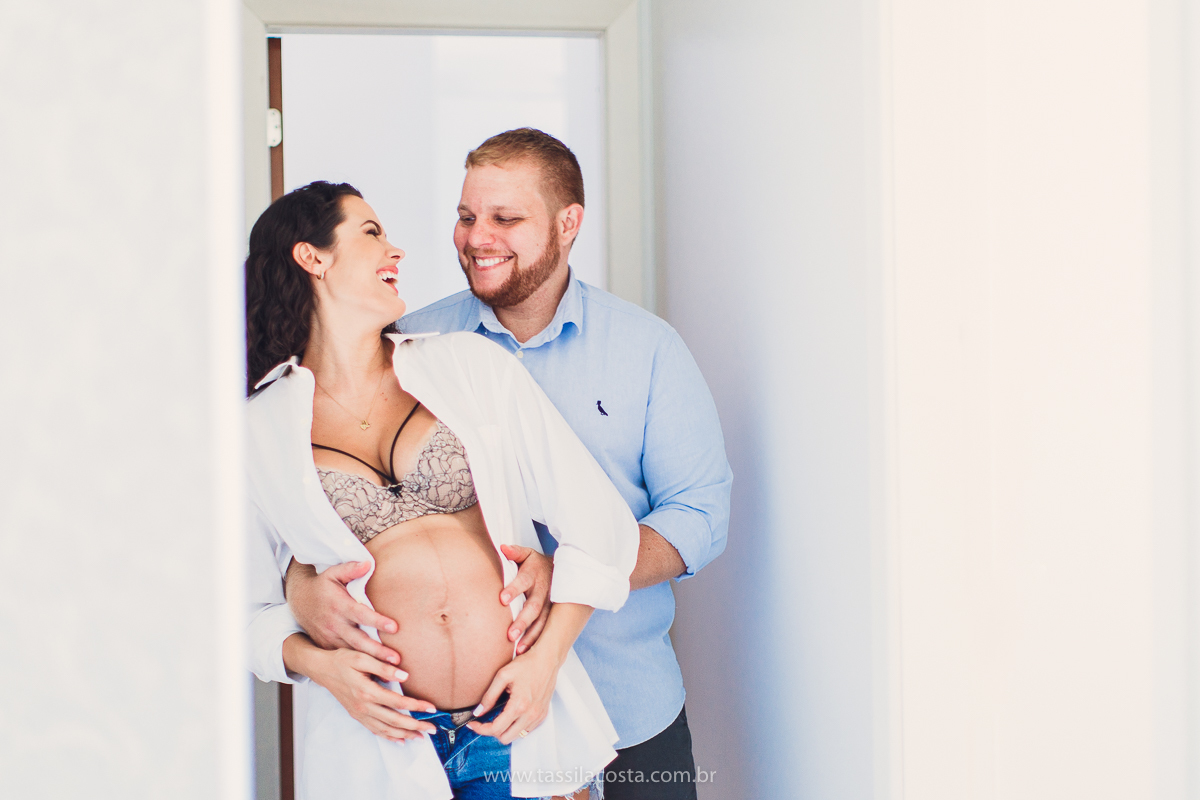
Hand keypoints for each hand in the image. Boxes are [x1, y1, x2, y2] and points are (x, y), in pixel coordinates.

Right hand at [286, 560, 400, 664]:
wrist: (299, 600)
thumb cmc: (322, 585)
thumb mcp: (333, 573)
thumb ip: (351, 568)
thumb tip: (368, 563)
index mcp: (339, 605)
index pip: (361, 614)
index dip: (377, 621)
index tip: (395, 627)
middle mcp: (334, 623)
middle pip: (358, 640)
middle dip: (377, 651)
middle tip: (396, 660)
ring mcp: (329, 637)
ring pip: (352, 652)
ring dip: (370, 663)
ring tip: (390, 671)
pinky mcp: (326, 645)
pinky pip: (343, 657)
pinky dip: (357, 667)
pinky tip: (374, 674)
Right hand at [298, 641, 438, 742]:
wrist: (322, 670)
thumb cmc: (342, 660)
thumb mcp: (362, 657)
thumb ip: (383, 666)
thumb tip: (405, 675)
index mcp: (366, 691)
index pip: (397, 702)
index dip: (416, 706)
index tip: (432, 708)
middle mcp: (363, 706)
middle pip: (394, 720)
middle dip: (415, 726)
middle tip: (433, 728)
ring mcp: (360, 713)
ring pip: (385, 729)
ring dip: (405, 734)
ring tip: (421, 737)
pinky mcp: (357, 715)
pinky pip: (375, 730)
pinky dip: (389, 737)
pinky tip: (400, 740)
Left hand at [466, 648, 558, 744]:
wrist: (548, 659)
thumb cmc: (527, 664)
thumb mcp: (503, 676)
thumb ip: (489, 696)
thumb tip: (478, 712)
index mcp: (519, 705)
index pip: (496, 729)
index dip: (481, 729)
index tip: (473, 724)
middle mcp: (530, 715)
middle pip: (505, 738)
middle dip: (492, 731)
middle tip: (485, 720)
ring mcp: (538, 716)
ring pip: (516, 736)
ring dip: (505, 729)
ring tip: (499, 715)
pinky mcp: (543, 714)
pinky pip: (526, 730)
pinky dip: (516, 726)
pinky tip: (512, 713)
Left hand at [499, 544, 552, 653]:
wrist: (561, 570)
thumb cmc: (536, 564)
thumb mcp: (528, 554)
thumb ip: (515, 552)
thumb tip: (503, 547)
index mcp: (534, 574)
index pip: (523, 581)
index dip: (513, 589)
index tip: (502, 599)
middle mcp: (543, 590)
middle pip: (533, 607)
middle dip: (522, 621)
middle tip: (509, 634)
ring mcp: (550, 604)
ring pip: (542, 621)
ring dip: (530, 635)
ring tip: (518, 648)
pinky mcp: (553, 615)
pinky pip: (545, 629)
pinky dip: (536, 640)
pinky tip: (525, 650)